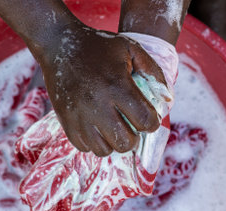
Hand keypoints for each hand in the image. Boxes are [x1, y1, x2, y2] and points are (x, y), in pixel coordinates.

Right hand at [39, 25, 165, 156]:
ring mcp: (79, 116)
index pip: (145, 121)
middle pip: (125, 142)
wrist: (58, 44)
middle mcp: (98, 105)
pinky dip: (94, 142)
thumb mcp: (131, 48)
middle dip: (134, 137)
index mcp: (117, 86)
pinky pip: (84, 147)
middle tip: (131, 126)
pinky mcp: (65, 121)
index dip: (152, 122)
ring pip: (104, 150)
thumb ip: (153, 71)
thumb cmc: (98, 46)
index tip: (148, 117)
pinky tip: (97, 128)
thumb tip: (167, 99)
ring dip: (113, 142)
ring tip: (113, 128)